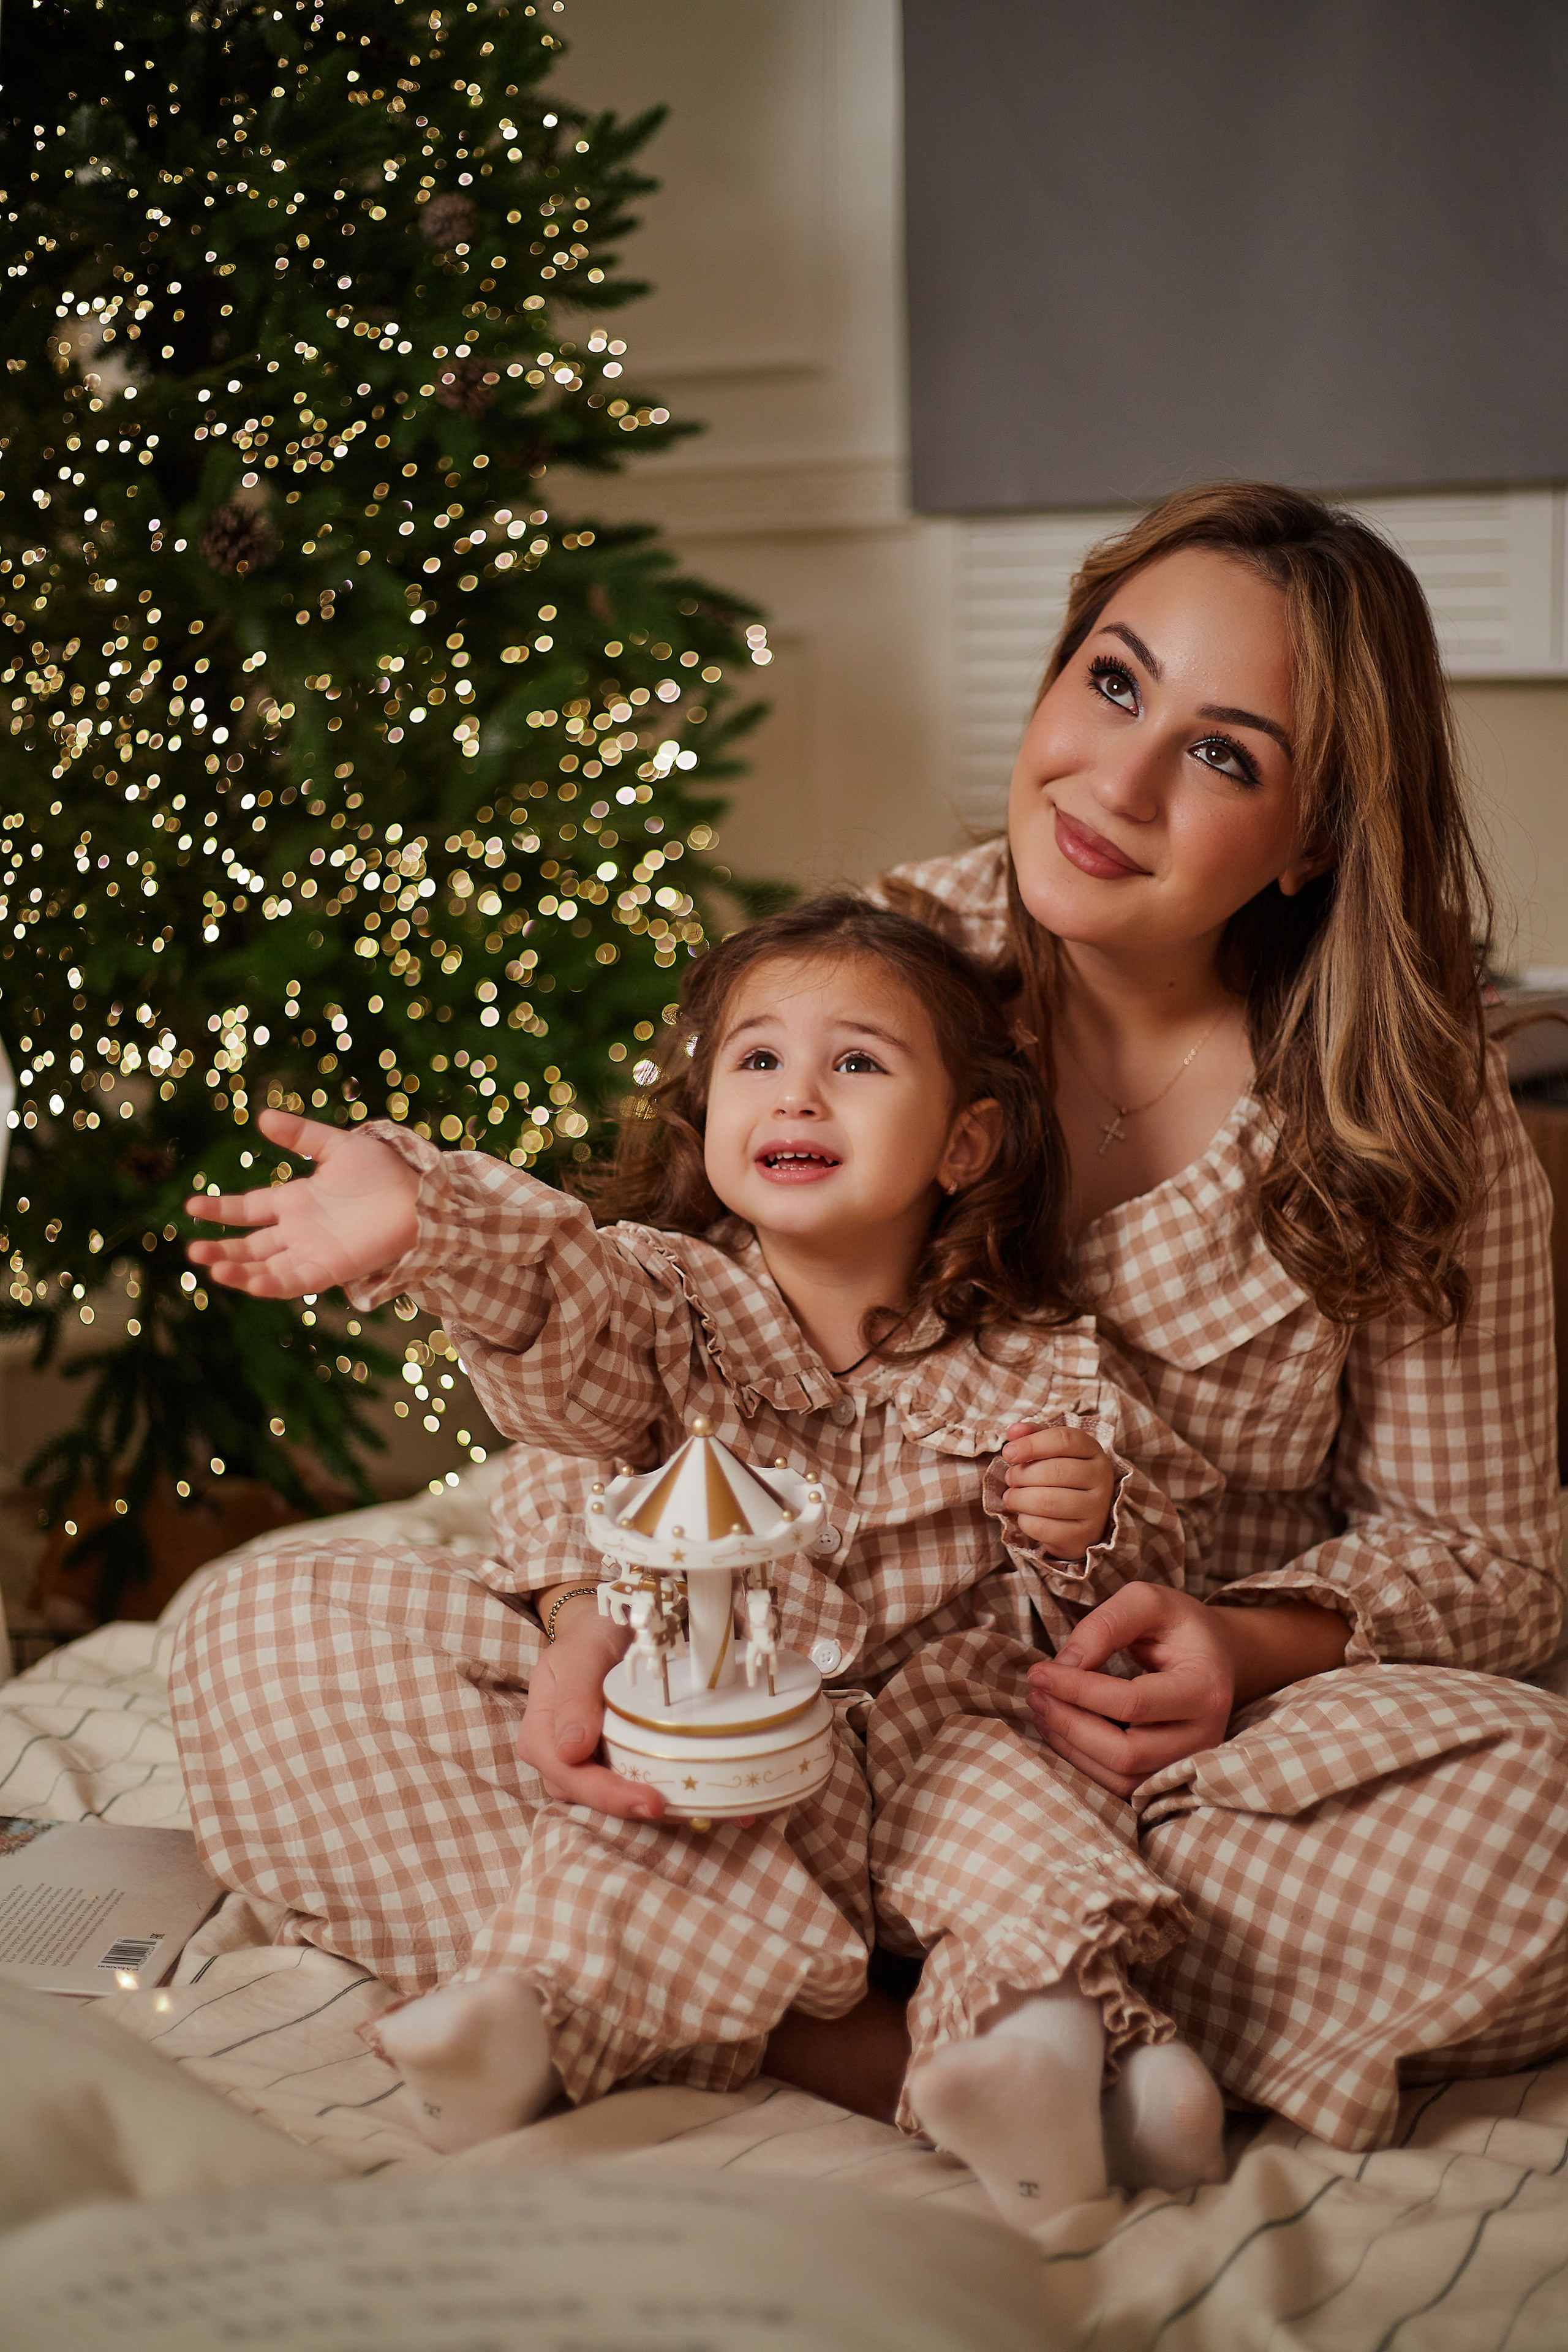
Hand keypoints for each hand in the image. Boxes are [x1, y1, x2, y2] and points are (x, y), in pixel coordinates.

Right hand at [185, 1107, 419, 1296]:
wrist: (420, 1196)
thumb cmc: (384, 1171)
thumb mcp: (335, 1146)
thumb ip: (300, 1134)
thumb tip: (262, 1117)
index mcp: (296, 1200)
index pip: (249, 1209)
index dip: (220, 1210)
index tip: (190, 1206)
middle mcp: (299, 1230)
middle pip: (251, 1245)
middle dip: (221, 1249)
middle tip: (192, 1251)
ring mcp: (313, 1252)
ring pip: (266, 1267)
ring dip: (238, 1270)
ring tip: (210, 1267)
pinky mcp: (331, 1269)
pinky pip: (294, 1282)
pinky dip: (270, 1284)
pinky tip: (247, 1282)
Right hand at [517, 1601, 665, 1820]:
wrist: (603, 1630)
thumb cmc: (590, 1638)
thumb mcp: (583, 1654)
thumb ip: (574, 1697)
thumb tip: (570, 1752)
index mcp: (539, 1732)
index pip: (568, 1775)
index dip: (606, 1793)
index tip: (650, 1800)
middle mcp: (552, 1755)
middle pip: (582, 1794)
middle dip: (621, 1804)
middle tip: (665, 1806)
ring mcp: (576, 1761)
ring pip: (598, 1798)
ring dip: (632, 1801)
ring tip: (673, 1801)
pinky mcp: (600, 1761)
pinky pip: (615, 1785)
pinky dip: (639, 1788)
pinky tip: (668, 1788)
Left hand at [1000, 1421, 1115, 1557]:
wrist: (1081, 1521)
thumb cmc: (1062, 1479)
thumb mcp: (1052, 1453)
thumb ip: (1033, 1436)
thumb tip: (1014, 1431)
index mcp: (1093, 1451)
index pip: (1064, 1439)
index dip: (1032, 1443)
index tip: (1009, 1452)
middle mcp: (1101, 1479)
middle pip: (1054, 1471)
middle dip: (1022, 1475)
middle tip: (1010, 1478)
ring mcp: (1096, 1509)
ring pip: (1047, 1501)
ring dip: (1019, 1498)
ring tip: (1011, 1497)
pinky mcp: (1084, 1535)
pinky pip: (1044, 1528)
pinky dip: (1025, 1521)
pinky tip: (1024, 1516)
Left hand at [1027, 1586, 1348, 1797]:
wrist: (1214, 1656)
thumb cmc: (1177, 1626)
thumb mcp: (1147, 1600)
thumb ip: (1106, 1624)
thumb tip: (1064, 1666)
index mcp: (1205, 1689)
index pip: (1133, 1702)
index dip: (1077, 1690)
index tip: (1037, 1672)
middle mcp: (1205, 1737)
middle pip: (1126, 1753)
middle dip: (1070, 1725)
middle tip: (1035, 1694)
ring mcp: (1189, 1764)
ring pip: (1121, 1777)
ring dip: (1070, 1747)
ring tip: (1041, 1709)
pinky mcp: (1169, 1776)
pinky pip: (1120, 1785)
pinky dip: (1082, 1761)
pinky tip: (1060, 1729)